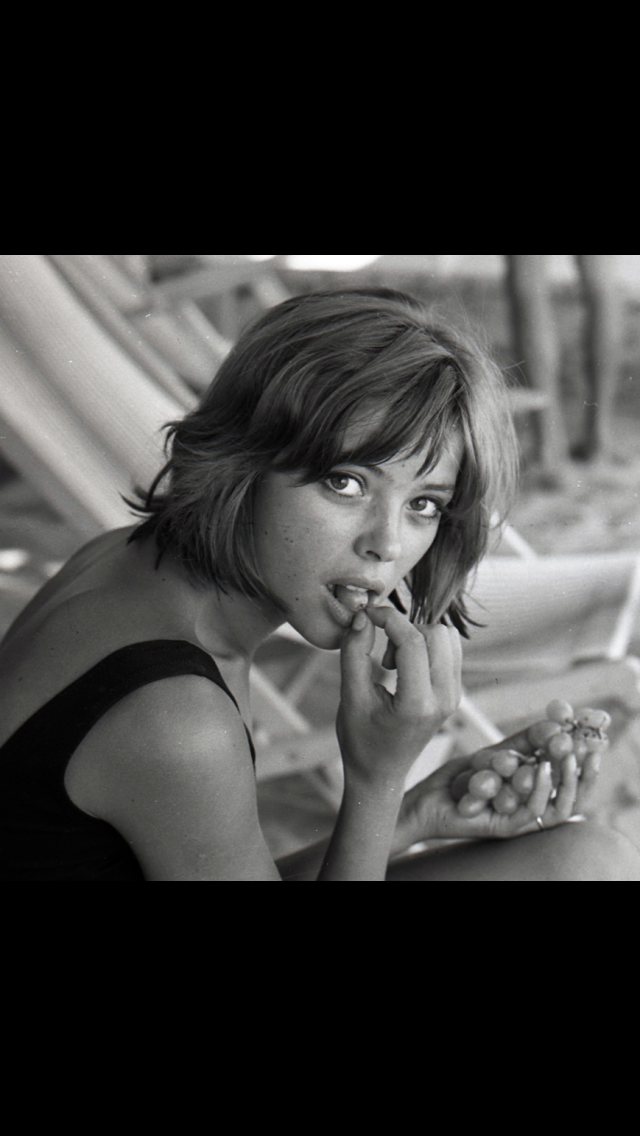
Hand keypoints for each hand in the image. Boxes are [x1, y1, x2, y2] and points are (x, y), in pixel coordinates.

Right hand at [336, 604, 461, 789]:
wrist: (381, 772)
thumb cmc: (360, 740)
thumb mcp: (350, 697)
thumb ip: (354, 653)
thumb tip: (363, 617)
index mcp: (417, 704)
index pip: (412, 642)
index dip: (389, 618)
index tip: (368, 614)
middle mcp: (444, 699)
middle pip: (436, 633)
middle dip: (404, 631)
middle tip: (383, 658)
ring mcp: (454, 696)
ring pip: (447, 637)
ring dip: (418, 637)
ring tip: (395, 664)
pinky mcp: (455, 693)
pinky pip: (450, 649)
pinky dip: (427, 646)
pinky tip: (407, 667)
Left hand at [395, 727, 602, 846]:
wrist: (424, 798)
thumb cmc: (459, 778)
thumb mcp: (496, 753)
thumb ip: (525, 742)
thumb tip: (556, 722)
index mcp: (534, 796)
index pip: (573, 784)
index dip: (588, 764)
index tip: (595, 739)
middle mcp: (531, 811)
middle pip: (573, 798)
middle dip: (583, 771)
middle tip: (586, 746)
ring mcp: (520, 822)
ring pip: (557, 808)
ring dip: (564, 779)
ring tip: (563, 752)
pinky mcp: (504, 829)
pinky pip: (531, 813)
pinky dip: (539, 790)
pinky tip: (539, 768)